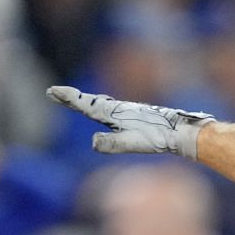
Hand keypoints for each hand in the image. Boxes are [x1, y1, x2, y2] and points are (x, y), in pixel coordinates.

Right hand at [46, 86, 212, 158]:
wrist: (182, 131)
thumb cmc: (158, 138)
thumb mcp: (133, 143)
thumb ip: (112, 143)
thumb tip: (93, 142)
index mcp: (113, 114)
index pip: (84, 105)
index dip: (67, 98)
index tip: (51, 91)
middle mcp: (118, 109)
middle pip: (89, 102)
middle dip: (72, 99)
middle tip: (55, 94)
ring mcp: (128, 111)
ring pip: (101, 104)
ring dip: (85, 102)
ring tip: (73, 100)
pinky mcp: (137, 116)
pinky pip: (112, 109)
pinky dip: (101, 107)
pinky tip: (106, 112)